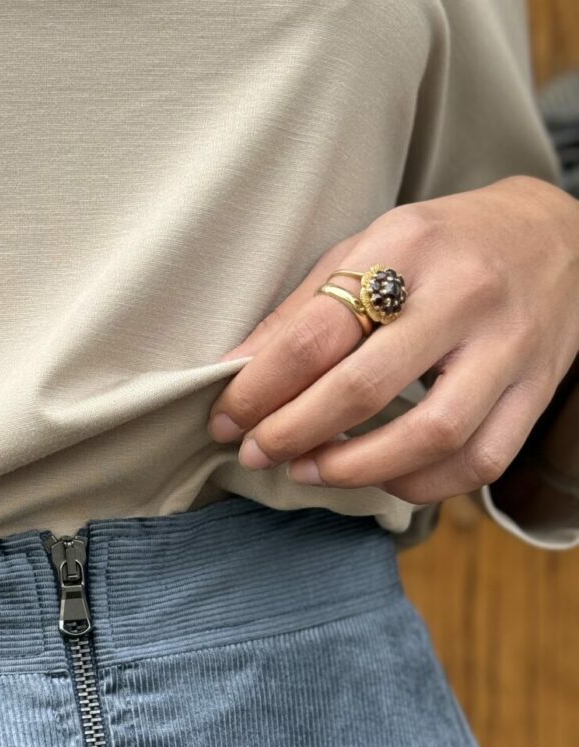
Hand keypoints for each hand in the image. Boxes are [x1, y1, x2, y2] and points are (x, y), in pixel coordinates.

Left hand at [205, 175, 578, 505]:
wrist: (560, 237)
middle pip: (365, 388)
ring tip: (309, 470)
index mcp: (409, 246)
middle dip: (294, 433)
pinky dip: (419, 485)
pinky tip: (378, 478)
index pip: (317, 333)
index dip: (259, 389)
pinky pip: (477, 462)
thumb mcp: (369, 246)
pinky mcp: (536, 390)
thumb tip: (234, 372)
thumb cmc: (444, 248)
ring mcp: (508, 347)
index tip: (226, 420)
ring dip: (355, 470)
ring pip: (429, 436)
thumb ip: (303, 311)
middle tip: (257, 453)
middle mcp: (464, 295)